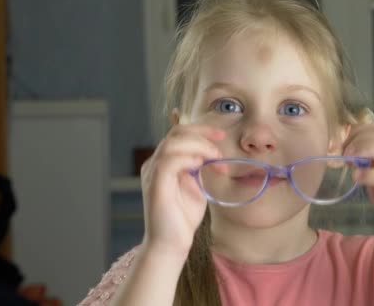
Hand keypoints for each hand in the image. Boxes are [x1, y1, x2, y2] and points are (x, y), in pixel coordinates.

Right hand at [139, 124, 224, 253]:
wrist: (171, 244)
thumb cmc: (182, 217)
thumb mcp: (195, 185)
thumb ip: (198, 167)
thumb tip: (209, 152)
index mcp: (163, 162)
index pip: (178, 134)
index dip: (201, 129)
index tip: (221, 135)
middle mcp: (154, 164)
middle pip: (176, 133)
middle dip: (202, 135)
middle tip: (220, 149)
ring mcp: (152, 173)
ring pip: (173, 143)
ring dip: (199, 147)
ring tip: (214, 159)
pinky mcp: (155, 185)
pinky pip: (168, 161)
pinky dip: (187, 158)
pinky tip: (199, 166)